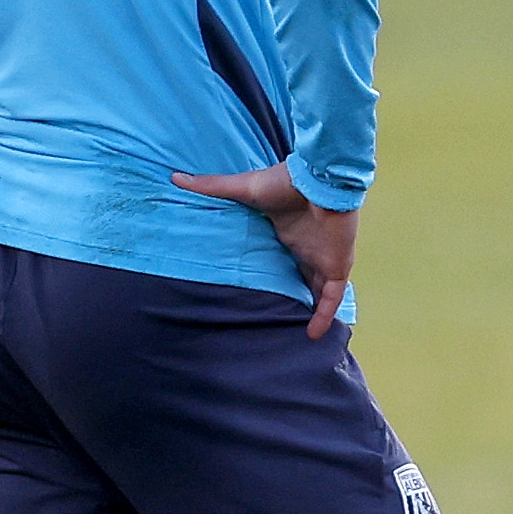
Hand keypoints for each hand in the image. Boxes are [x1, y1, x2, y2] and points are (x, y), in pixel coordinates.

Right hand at [172, 163, 358, 337]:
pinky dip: (324, 315)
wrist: (319, 180)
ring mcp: (324, 258)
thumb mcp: (243, 189)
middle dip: (290, 294)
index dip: (271, 271)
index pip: (280, 256)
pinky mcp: (336, 266)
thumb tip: (176, 178)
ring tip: (294, 330)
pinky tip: (313, 335)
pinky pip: (331, 297)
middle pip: (299, 276)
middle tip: (272, 315)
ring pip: (317, 291)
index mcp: (286, 233)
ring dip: (309, 308)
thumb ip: (212, 187)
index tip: (255, 287)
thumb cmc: (284, 182)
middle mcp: (306, 248)